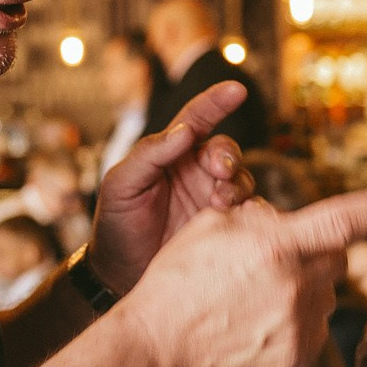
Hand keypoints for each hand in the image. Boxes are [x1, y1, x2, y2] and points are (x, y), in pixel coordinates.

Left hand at [86, 83, 258, 292]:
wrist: (120, 275)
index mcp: (173, 154)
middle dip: (228, 155)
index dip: (217, 102)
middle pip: (227, 151)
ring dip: (236, 185)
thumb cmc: (116, 224)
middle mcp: (197, 173)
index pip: (198, 119)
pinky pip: (249, 214)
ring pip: (242, 180)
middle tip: (218, 170)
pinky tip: (238, 219)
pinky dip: (250, 212)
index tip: (235, 90)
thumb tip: (185, 130)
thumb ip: (149, 154)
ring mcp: (213, 200)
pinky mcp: (225, 229)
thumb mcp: (121, 184)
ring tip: (219, 202)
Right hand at [117, 188, 366, 366]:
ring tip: (256, 299)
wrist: (159, 344)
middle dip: (317, 253)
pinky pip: (314, 327)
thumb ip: (258, 217)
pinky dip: (296, 321)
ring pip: (325, 295)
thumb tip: (286, 218)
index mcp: (276, 246)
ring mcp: (300, 324)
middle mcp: (296, 285)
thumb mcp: (210, 225)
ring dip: (303, 289)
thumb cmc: (178, 279)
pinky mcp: (299, 356)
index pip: (342, 221)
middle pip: (335, 258)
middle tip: (278, 260)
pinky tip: (259, 323)